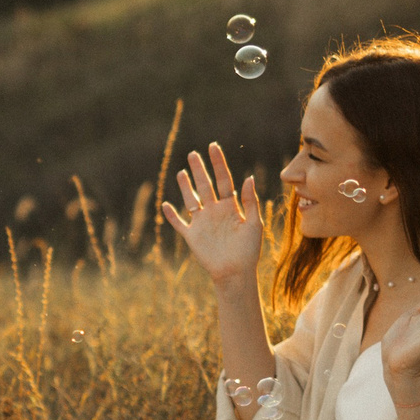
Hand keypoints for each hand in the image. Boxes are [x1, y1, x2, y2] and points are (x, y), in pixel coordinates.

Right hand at [162, 145, 262, 286]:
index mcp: (231, 206)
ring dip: (185, 187)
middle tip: (193, 154)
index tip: (213, 147)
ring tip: (181, 172)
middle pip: (205, 185)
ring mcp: (202, 222)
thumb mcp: (254, 224)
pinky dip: (171, 216)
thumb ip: (250, 202)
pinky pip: (179, 223)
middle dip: (199, 170)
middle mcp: (215, 211)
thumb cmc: (249, 250)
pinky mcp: (192, 236)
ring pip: (191, 200)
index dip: (218, 163)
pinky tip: (165, 205)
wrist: (236, 272)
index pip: (224, 179)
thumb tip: (248, 178)